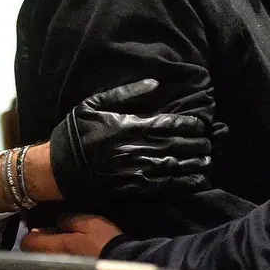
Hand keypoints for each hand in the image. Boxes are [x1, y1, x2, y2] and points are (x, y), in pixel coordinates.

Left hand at [21, 214, 122, 269]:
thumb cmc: (105, 246)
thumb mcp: (91, 224)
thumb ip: (70, 220)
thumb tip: (57, 221)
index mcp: (52, 248)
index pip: (27, 242)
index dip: (34, 234)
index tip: (46, 230)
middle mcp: (50, 268)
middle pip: (36, 256)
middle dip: (45, 247)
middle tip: (63, 240)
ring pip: (49, 269)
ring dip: (57, 260)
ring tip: (75, 255)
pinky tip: (83, 268)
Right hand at [50, 79, 213, 205]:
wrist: (57, 167)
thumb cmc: (76, 131)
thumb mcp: (95, 103)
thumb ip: (126, 93)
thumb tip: (155, 83)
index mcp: (127, 126)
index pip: (166, 124)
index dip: (188, 125)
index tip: (203, 124)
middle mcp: (133, 148)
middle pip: (173, 145)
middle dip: (196, 143)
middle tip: (212, 141)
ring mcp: (132, 170)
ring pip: (171, 166)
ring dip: (193, 163)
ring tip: (209, 160)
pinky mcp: (130, 187)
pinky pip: (161, 185)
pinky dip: (181, 183)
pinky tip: (196, 180)